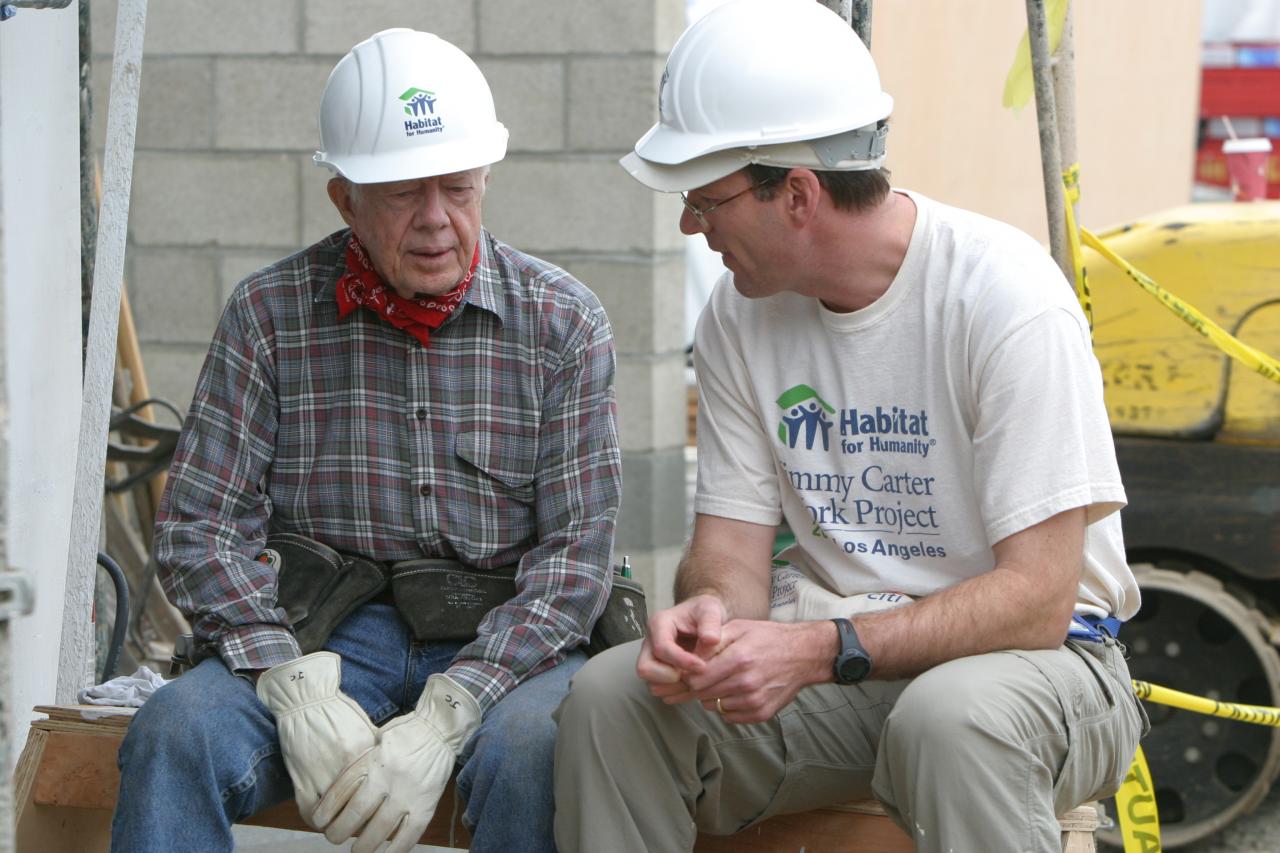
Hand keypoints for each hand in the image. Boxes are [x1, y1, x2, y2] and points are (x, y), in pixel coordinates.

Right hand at [255, 652, 377, 824]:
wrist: (306, 700)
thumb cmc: (339, 713)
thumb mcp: (366, 730)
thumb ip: (377, 753)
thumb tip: (391, 776)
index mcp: (366, 753)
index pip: (380, 792)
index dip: (382, 809)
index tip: (383, 816)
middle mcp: (346, 766)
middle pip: (359, 810)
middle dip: (363, 824)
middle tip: (364, 827)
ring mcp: (322, 774)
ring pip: (334, 817)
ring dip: (338, 826)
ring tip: (342, 827)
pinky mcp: (301, 779)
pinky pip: (310, 813)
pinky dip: (317, 821)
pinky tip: (323, 821)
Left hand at [313, 673, 481, 852]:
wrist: (440, 729)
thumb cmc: (405, 734)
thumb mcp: (376, 741)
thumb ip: (362, 764)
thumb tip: (342, 792)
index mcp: (373, 761)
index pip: (342, 791)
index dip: (327, 810)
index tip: (319, 821)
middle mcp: (388, 778)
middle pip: (357, 813)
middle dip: (340, 832)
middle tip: (335, 838)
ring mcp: (408, 794)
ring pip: (380, 829)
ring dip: (365, 846)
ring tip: (357, 850)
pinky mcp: (426, 805)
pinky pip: (409, 835)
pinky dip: (396, 849)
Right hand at [636, 595, 727, 698]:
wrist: (705, 620)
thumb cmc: (705, 613)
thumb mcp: (711, 609)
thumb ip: (711, 622)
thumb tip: (711, 640)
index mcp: (659, 623)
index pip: (661, 648)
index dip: (681, 661)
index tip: (702, 666)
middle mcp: (650, 642)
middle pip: (645, 668)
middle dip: (669, 677)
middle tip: (692, 676)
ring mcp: (651, 659)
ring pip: (651, 683)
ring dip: (673, 688)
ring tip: (695, 682)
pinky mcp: (658, 672)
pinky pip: (660, 690)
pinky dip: (676, 693)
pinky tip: (693, 686)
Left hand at [682, 619, 834, 723]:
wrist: (803, 655)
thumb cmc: (769, 638)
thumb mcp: (739, 628)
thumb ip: (712, 642)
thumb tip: (688, 657)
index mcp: (738, 659)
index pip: (697, 678)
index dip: (687, 675)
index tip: (687, 671)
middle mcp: (746, 682)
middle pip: (702, 694)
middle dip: (695, 687)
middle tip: (700, 678)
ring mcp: (754, 700)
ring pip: (714, 706)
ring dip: (712, 696)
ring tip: (723, 682)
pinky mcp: (762, 713)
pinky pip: (729, 717)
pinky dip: (727, 707)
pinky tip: (734, 692)